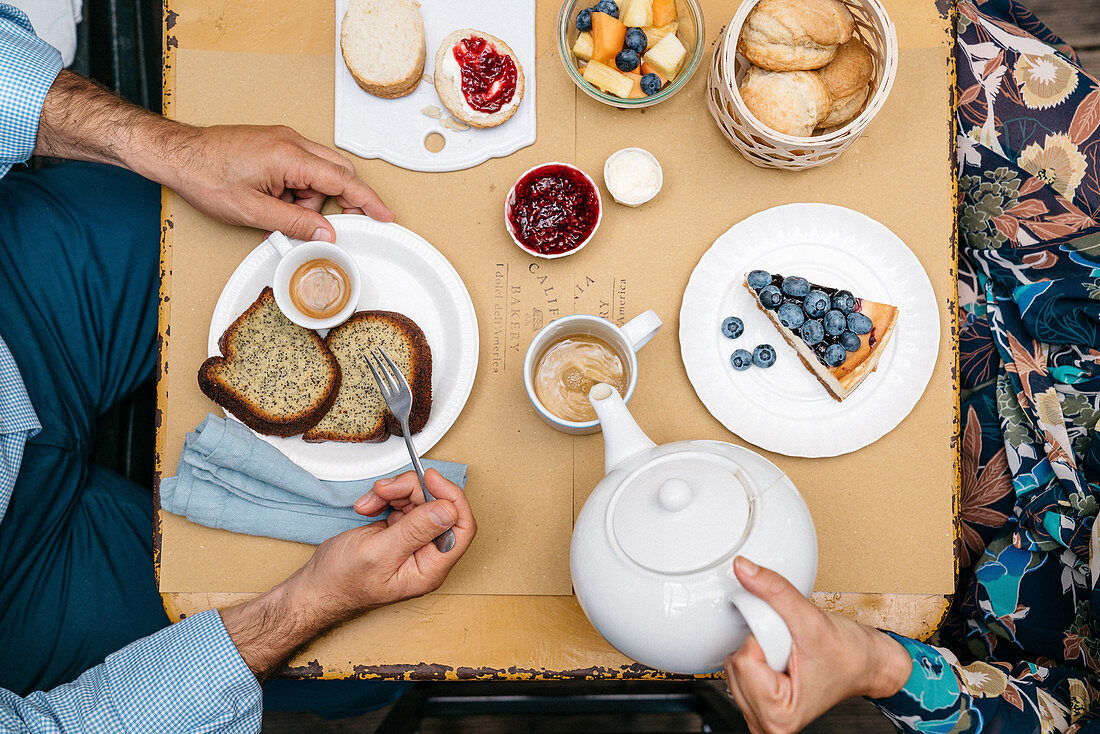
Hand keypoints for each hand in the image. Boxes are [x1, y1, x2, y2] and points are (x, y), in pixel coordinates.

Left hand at [36, 71, 392, 240]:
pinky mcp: (273, 144)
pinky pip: (300, 167)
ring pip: (318, 171)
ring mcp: (282, 140)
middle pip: (337, 171)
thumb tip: (326, 232)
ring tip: (278, 212)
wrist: (175, 154)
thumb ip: (296, 222)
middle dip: (338, 200)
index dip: (367, 201)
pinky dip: (296, 188)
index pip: (343, 180)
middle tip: (334, 224)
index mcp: (290, 156)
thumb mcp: (254, 211)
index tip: (385, 215)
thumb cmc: (206, 176)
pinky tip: (274, 201)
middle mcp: (291, 142)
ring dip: (310, 197)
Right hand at [295, 468, 475, 617]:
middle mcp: (426, 554)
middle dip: (412, 491)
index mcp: (430, 568)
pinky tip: (369, 506)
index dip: (451, 498)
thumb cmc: (341, 583)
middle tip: (387, 489)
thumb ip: (415, 530)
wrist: (315, 587)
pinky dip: (385, 498)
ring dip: (395, 493)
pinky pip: (403, 502)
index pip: (461, 528)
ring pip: (419, 500)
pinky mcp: (399, 530)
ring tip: (372, 500)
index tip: (431, 479)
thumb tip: (448, 510)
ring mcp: (412, 541)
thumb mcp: (379, 553)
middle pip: (438, 507)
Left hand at [723, 557, 910, 733]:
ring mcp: (759, 715)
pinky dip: (756, 656)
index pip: (743, 661)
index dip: (764, 639)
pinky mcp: (757, 705)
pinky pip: (738, 670)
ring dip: (758, 650)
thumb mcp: (812, 620)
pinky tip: (779, 658)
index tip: (789, 640)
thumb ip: (775, 591)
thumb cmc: (849, 654)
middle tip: (791, 648)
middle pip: (735, 664)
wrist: (868, 663)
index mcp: (777, 714)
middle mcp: (765, 722)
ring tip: (788, 653)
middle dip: (761, 646)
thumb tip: (743, 568)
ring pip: (734, 666)